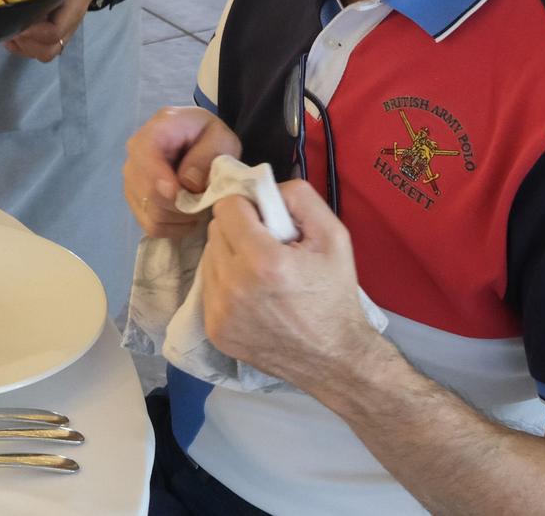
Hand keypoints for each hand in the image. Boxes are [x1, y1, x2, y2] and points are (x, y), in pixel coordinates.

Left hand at [4, 0, 103, 61]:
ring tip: (8, 31)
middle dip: (27, 43)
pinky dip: (22, 48)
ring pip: (43, 53)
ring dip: (23, 47)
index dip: (35, 31)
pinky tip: (10, 36)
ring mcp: (61, 33)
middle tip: (11, 27)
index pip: (55, 30)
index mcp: (73, 10)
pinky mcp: (53, 34)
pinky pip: (39, 51)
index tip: (18, 18)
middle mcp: (68, 26)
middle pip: (49, 49)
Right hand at [123, 106, 241, 237]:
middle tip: (205, 202)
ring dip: (180, 218)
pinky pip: (152, 226)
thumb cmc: (208, 136)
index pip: (144, 155)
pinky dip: (173, 228)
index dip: (157, 177)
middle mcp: (134, 156)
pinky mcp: (136, 202)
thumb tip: (188, 184)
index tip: (177, 194)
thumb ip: (207, 156)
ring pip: (151, 214)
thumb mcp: (220, 138)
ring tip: (198, 207)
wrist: (195, 139)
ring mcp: (132, 181)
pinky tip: (188, 216)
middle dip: (180, 205)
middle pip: (148, 193)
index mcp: (155, 131)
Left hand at [201, 180, 382, 390]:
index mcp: (263, 261)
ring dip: (229, 256)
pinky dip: (226, 283)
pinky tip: (252, 293)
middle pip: (215, 231)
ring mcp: (220, 312)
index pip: (227, 208)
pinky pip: (209, 287)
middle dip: (238, 230)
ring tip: (260, 272)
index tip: (267, 222)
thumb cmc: (334, 295)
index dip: (249, 208)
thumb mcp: (334, 237)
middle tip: (266, 246)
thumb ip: (299, 198)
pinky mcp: (214, 330)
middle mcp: (234, 287)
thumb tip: (265, 185)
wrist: (335, 358)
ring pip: (209, 258)